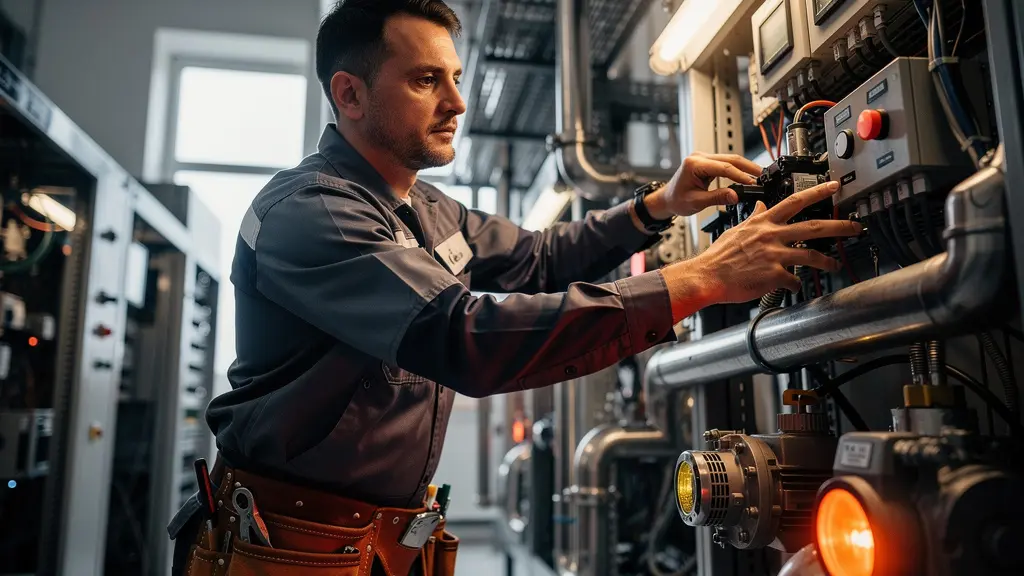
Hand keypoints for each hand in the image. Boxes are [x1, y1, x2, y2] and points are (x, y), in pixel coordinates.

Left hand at [645, 152, 761, 218]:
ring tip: (758, 175)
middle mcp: (698, 157)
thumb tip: (736, 196)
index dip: (740, 176)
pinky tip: (747, 174)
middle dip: (747, 167)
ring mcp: (703, 157)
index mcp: (694, 164)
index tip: (752, 183)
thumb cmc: (676, 200)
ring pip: (729, 159)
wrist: (667, 199)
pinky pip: (725, 162)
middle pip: (729, 159)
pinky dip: (737, 169)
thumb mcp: (697, 202)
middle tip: (762, 175)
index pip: (723, 168)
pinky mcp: (706, 161)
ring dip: (744, 167)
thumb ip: (717, 198)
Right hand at [662, 181, 861, 315]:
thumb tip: (759, 204)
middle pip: (814, 227)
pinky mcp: (774, 275)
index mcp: (764, 222)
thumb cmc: (719, 256)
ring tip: (836, 265)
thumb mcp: (737, 229)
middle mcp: (772, 235)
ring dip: (828, 261)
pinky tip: (794, 286)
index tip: (834, 186)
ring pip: (811, 256)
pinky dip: (795, 284)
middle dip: (840, 226)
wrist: (708, 275)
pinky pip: (794, 281)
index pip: (795, 201)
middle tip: (856, 227)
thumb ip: (753, 217)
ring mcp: (774, 255)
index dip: (817, 192)